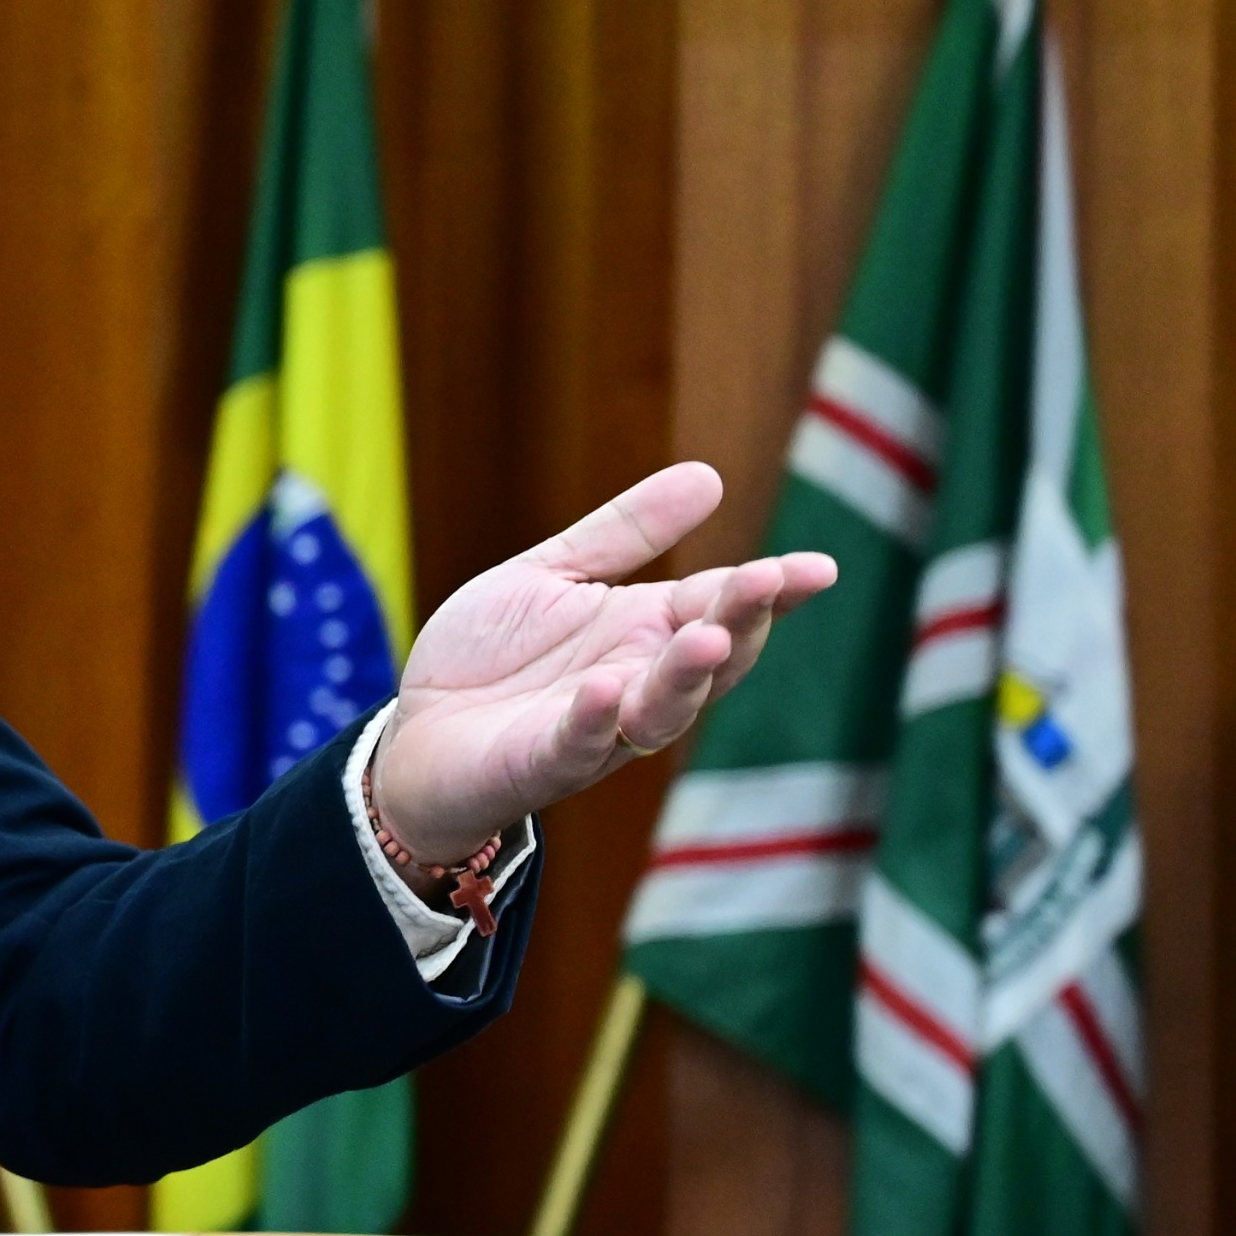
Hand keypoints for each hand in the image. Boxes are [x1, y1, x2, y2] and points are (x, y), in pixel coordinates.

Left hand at [368, 462, 836, 863]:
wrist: (416, 735)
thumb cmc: (490, 658)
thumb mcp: (552, 575)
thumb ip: (624, 533)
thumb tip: (710, 475)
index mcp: (647, 631)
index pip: (722, 605)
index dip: (771, 589)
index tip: (818, 568)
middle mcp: (638, 680)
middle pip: (710, 656)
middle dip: (743, 620)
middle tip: (769, 582)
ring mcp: (598, 727)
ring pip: (662, 708)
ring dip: (686, 673)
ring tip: (709, 634)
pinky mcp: (544, 760)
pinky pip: (578, 742)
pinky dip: (595, 719)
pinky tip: (607, 689)